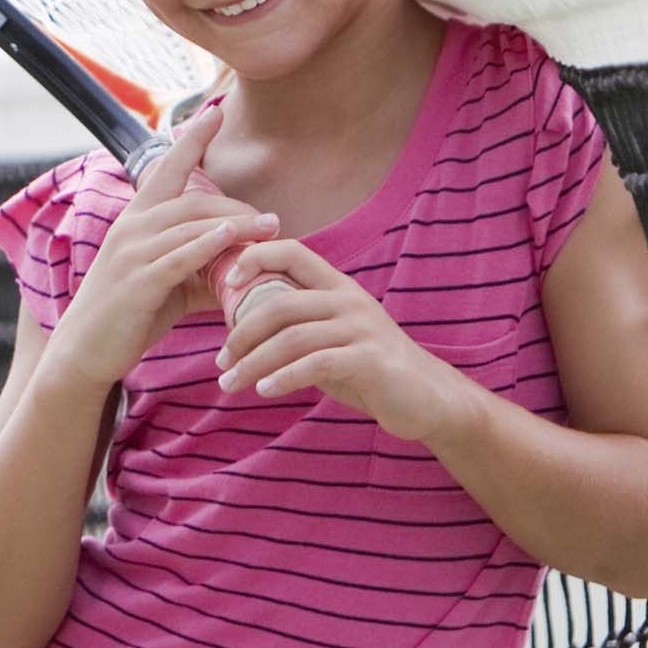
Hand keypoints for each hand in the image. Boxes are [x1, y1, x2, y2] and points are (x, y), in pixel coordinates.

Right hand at [49, 106, 280, 391]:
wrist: (86, 352)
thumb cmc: (131, 314)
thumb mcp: (171, 283)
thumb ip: (205, 265)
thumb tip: (250, 262)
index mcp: (136, 220)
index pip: (166, 169)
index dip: (190, 141)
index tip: (214, 112)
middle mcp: (131, 228)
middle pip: (192, 200)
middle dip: (234, 205)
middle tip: (272, 219)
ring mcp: (132, 253)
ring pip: (190, 225)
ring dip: (234, 224)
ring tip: (270, 227)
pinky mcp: (137, 281)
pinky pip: (178, 256)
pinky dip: (207, 244)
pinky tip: (232, 238)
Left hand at [213, 239, 473, 442]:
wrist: (426, 396)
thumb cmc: (370, 367)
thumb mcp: (334, 336)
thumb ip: (300, 324)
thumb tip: (243, 326)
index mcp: (339, 287)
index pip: (293, 251)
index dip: (255, 256)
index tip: (226, 280)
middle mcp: (349, 301)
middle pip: (281, 302)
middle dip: (241, 332)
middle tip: (220, 360)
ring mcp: (361, 329)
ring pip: (292, 337)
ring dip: (253, 363)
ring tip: (230, 383)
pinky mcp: (369, 360)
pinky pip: (315, 365)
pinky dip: (283, 378)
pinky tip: (264, 391)